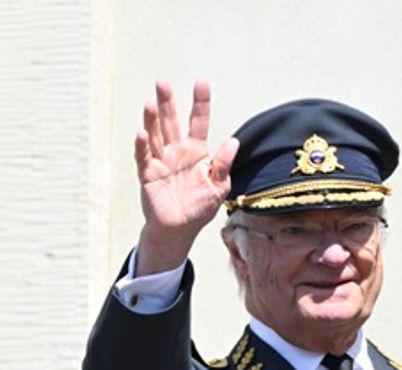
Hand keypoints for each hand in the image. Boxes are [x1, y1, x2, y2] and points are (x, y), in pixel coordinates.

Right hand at [133, 80, 238, 274]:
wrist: (179, 230)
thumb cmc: (199, 208)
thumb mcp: (219, 187)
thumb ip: (223, 165)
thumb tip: (233, 141)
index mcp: (196, 152)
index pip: (198, 122)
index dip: (200, 104)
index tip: (201, 83)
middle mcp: (176, 152)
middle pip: (170, 122)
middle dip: (167, 102)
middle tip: (162, 82)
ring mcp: (161, 161)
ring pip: (155, 135)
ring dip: (152, 120)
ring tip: (151, 103)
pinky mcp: (148, 175)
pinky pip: (144, 158)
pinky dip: (142, 146)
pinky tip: (142, 134)